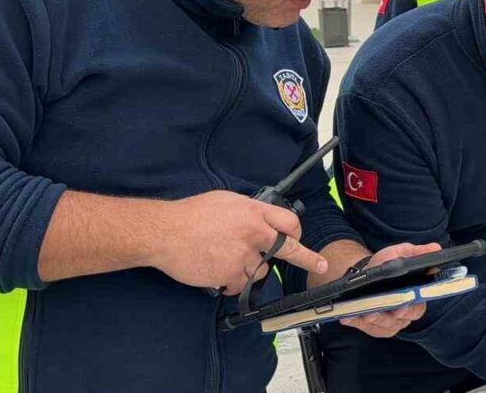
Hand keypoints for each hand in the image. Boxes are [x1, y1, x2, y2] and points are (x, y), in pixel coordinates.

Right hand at [150, 190, 327, 293]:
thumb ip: (249, 211)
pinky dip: (233, 283)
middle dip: (307, 257)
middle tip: (320, 263)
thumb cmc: (191, 214)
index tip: (299, 238)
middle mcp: (254, 233)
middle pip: (288, 249)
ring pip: (260, 271)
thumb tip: (260, 218)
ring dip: (251, 269)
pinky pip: (241, 285)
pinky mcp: (230, 275)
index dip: (295, 231)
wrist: (165, 232)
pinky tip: (219, 272)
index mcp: (254, 212)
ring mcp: (243, 256)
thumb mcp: (226, 201)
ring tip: (228, 259)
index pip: (288, 222)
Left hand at [339, 242, 441, 337]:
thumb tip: (436, 248)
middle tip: (378, 311)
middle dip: (388, 317)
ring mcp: (388, 322)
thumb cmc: (387, 264)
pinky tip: (347, 316)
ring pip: (382, 326)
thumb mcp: (401, 253)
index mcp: (415, 298)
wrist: (367, 273)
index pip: (418, 308)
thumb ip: (417, 253)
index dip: (411, 308)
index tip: (403, 305)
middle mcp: (404, 314)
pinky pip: (364, 328)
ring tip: (363, 312)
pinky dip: (355, 322)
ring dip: (372, 320)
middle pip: (399, 321)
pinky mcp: (373, 327)